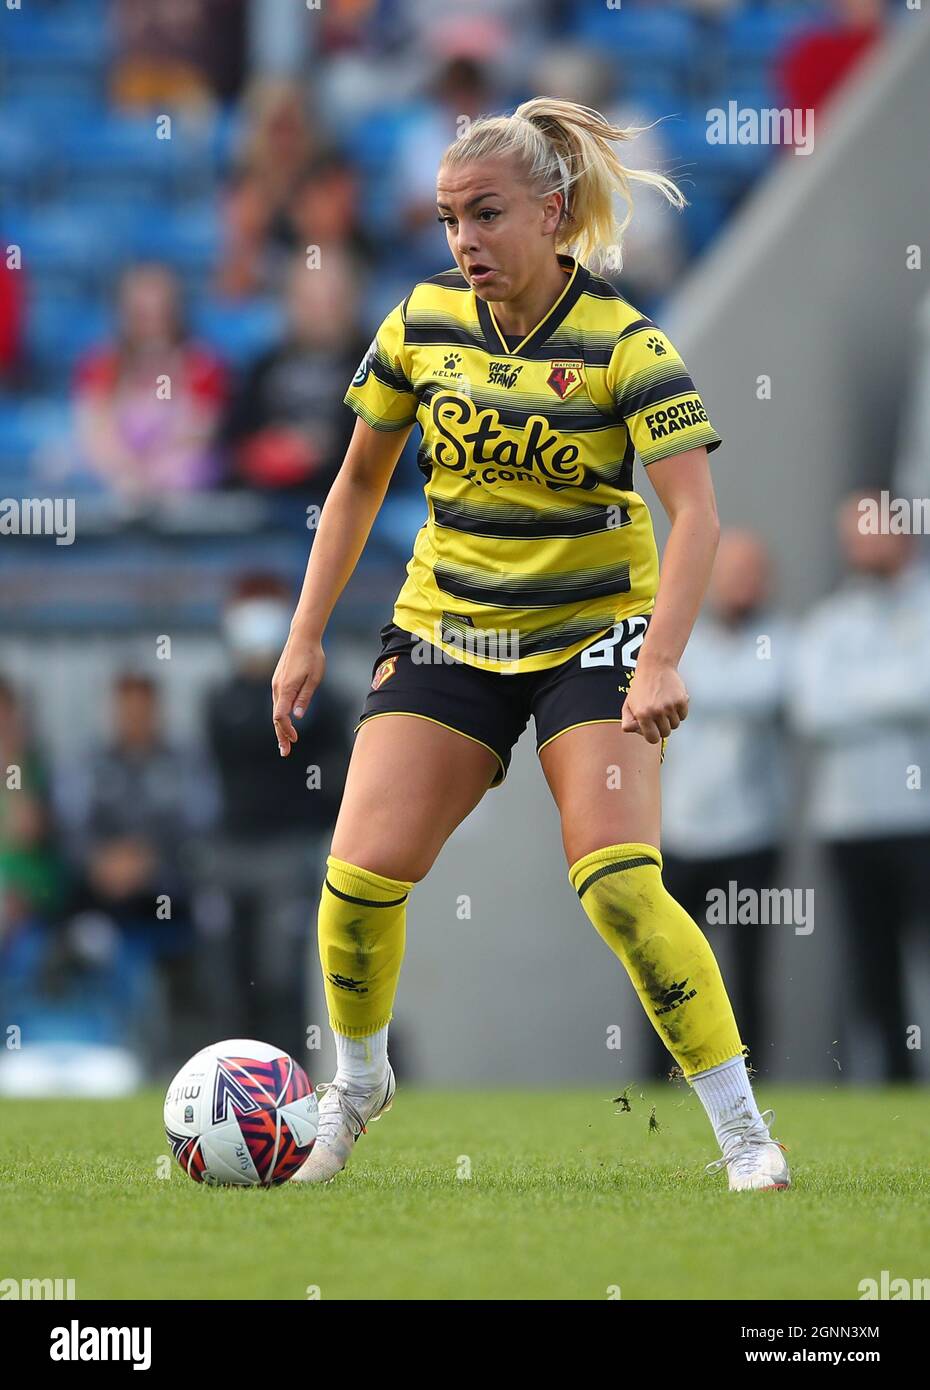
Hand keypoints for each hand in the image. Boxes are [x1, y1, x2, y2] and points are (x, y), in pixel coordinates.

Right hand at [272, 634, 325, 756]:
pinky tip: (285, 722)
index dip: (286, 730)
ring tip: (285, 742)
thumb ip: (305, 697)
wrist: (302, 637)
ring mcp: (276, 684)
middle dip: (281, 735)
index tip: (294, 739)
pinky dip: (280, 715)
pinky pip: (278, 702)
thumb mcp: (314, 678)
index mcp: (286, 688)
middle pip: (276, 717)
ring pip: (276, 710)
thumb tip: (298, 716)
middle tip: (285, 752)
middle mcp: (277, 688)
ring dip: (280, 727)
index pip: (280, 716)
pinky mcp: (279, 680)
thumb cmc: (312, 656)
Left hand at [620, 659, 688, 743]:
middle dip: (662, 727)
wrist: (655, 666)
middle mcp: (656, 711)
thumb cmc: (640, 686)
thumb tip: (635, 732)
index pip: (652, 739)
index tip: (652, 729)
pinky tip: (671, 701)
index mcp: (642, 714)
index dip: (653, 735)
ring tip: (664, 706)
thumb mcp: (628, 704)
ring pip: (675, 725)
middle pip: (665, 733)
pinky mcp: (681, 701)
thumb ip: (628, 722)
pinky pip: (683, 716)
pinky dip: (679, 711)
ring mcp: (670, 706)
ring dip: (671, 719)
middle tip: (657, 715)